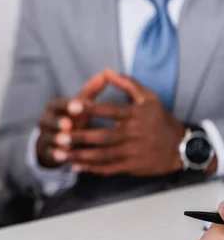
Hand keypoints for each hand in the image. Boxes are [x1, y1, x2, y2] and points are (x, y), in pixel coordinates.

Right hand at [36, 72, 107, 167]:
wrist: (57, 138)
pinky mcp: (46, 151)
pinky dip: (56, 156)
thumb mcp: (80, 105)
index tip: (78, 105)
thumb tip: (105, 73)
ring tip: (66, 142)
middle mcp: (46, 120)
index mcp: (54, 106)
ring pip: (49, 138)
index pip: (59, 103)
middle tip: (68, 124)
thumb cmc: (73, 117)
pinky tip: (63, 157)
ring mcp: (45, 136)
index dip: (68, 104)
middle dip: (58, 122)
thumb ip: (91, 91)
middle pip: (49, 120)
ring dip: (57, 140)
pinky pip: (49, 154)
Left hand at [66, 69, 184, 175]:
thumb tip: (106, 71)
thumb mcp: (148, 97)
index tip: (71, 106)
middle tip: (59, 136)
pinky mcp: (132, 166)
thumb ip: (127, 83)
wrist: (181, 147)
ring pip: (103, 155)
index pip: (110, 110)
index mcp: (136, 115)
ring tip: (61, 153)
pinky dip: (91, 168)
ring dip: (80, 155)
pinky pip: (109, 168)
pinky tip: (75, 166)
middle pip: (103, 136)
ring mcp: (133, 152)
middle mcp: (134, 134)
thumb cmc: (160, 119)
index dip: (90, 108)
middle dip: (79, 137)